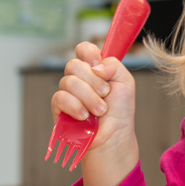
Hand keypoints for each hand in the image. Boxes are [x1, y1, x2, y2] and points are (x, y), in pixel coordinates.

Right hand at [51, 41, 139, 185]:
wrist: (114, 136)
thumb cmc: (120, 110)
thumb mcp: (126, 82)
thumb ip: (114, 65)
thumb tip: (96, 66)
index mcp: (94, 68)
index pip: (83, 49)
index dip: (88, 53)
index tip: (98, 66)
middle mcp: (79, 78)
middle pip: (74, 64)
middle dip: (93, 81)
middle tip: (106, 94)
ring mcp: (68, 92)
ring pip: (68, 81)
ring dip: (88, 97)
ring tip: (100, 111)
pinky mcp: (59, 108)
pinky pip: (60, 97)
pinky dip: (75, 106)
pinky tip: (84, 116)